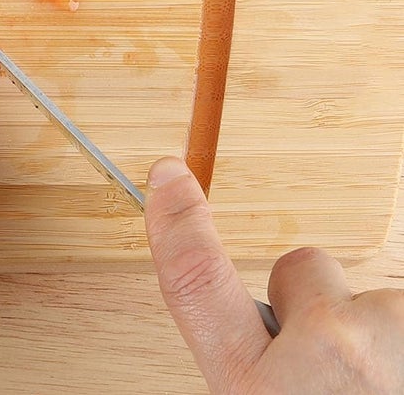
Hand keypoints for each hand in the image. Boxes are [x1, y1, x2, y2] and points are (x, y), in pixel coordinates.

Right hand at [145, 156, 403, 392]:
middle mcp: (325, 354)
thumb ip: (262, 377)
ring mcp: (392, 341)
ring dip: (390, 343)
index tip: (171, 179)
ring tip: (391, 391)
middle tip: (345, 371)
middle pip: (303, 274)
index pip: (195, 283)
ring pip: (382, 304)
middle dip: (322, 304)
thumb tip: (271, 339)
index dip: (177, 224)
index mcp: (259, 393)